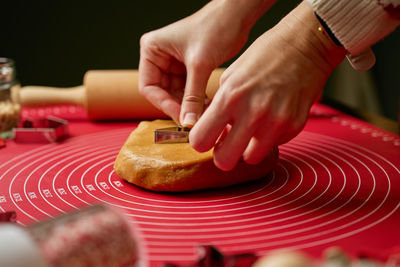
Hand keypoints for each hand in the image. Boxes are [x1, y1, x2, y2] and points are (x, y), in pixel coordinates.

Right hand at [139, 0, 272, 125]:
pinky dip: (196, 101)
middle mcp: (159, 57)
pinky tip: (207, 108)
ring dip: (188, 106)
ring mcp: (174, 64)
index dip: (163, 104)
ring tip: (203, 115)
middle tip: (193, 121)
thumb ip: (192, 96)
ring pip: (176, 95)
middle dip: (178, 107)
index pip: (149, 87)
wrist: (237, 15)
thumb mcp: (200, 64)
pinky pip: (188, 91)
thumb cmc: (215, 28)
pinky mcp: (188, 69)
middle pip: (162, 93)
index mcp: (152, 50)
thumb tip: (188, 123)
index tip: (180, 117)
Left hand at [189, 1, 345, 170]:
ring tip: (250, 131)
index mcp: (229, 97)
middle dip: (222, 156)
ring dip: (247, 149)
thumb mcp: (230, 76)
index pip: (200, 140)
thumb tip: (213, 133)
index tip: (206, 139)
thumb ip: (219, 107)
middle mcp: (252, 113)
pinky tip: (270, 119)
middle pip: (224, 161)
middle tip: (225, 146)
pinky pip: (273, 146)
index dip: (200, 142)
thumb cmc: (263, 57)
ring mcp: (275, 122)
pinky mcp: (294, 126)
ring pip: (250, 158)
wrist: (305, 46)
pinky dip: (268, 138)